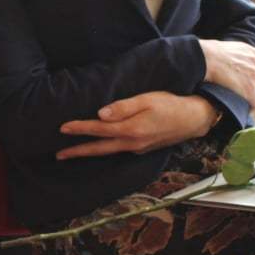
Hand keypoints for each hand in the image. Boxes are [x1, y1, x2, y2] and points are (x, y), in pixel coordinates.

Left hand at [57, 92, 218, 159]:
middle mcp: (132, 143)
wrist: (195, 118)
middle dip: (77, 151)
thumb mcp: (147, 100)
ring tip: (73, 153)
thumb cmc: (172, 105)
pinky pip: (118, 151)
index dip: (79, 129)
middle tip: (58, 155)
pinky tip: (99, 147)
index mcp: (131, 130)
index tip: (62, 128)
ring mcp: (138, 148)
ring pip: (108, 152)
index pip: (99, 130)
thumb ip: (123, 107)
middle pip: (99, 148)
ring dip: (89, 153)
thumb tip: (100, 114)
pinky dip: (104, 150)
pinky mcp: (143, 148)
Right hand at [200, 39, 254, 109]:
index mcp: (249, 51)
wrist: (203, 58)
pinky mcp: (249, 88)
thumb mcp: (224, 48)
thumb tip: (225, 61)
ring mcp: (254, 75)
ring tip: (244, 104)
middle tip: (249, 95)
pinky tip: (243, 109)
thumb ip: (232, 55)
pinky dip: (251, 107)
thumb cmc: (205, 54)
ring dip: (254, 98)